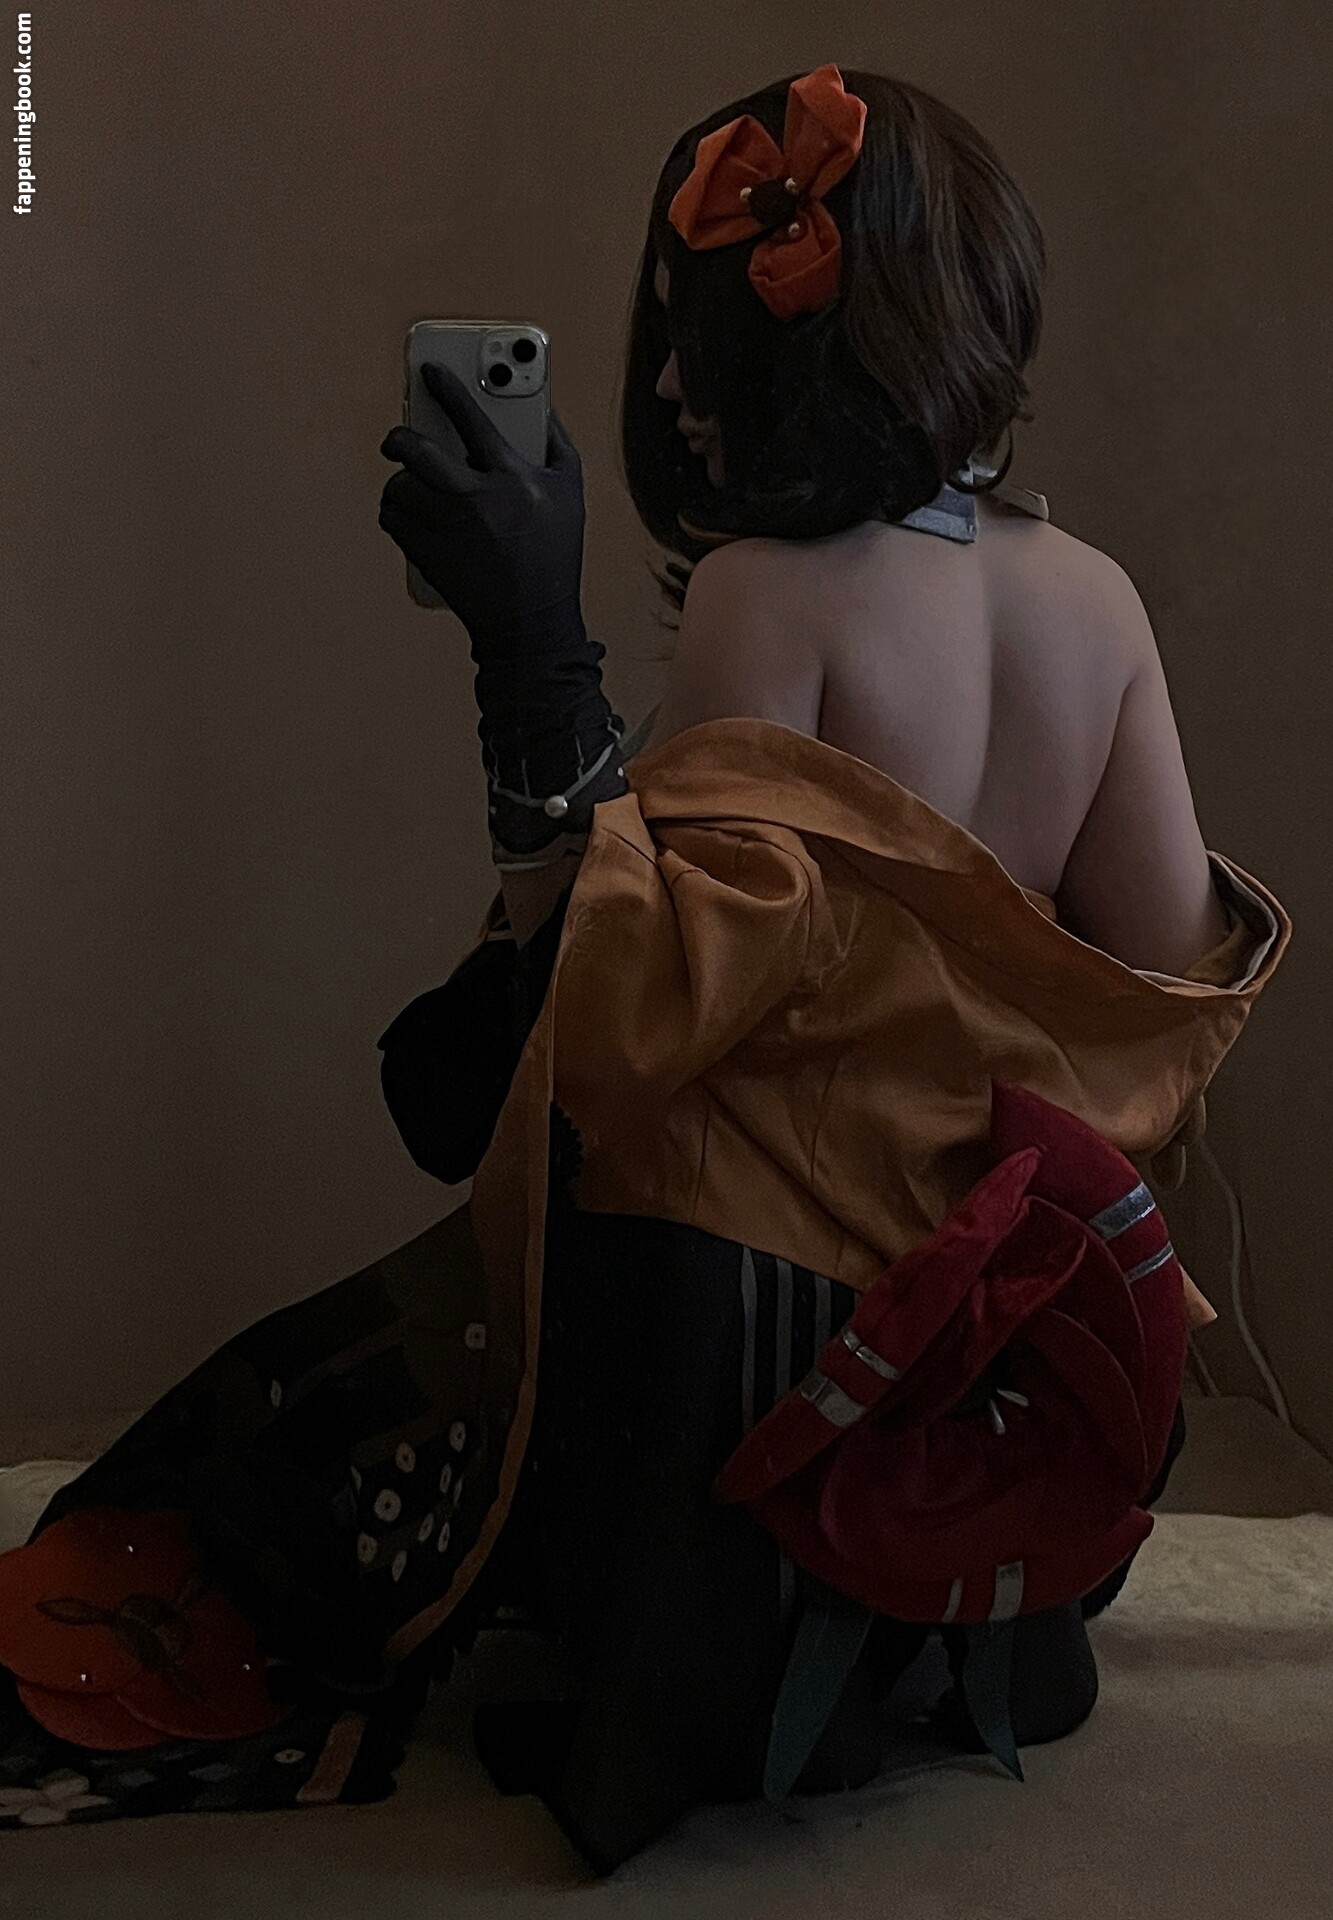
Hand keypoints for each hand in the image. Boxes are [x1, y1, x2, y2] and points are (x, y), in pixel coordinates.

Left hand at [378, 362, 585, 637]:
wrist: (531, 626)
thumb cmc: (553, 559)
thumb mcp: (571, 496)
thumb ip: (556, 443)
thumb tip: (539, 404)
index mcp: (516, 479)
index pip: (474, 419)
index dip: (448, 388)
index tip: (429, 371)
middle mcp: (479, 500)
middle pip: (418, 451)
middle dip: (399, 438)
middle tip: (397, 439)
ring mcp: (450, 530)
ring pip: (400, 487)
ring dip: (400, 484)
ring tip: (412, 489)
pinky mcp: (428, 555)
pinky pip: (391, 519)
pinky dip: (394, 513)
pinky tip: (409, 516)